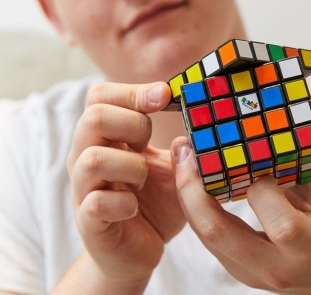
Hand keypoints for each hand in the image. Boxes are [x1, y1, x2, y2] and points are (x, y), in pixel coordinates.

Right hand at [67, 82, 185, 287]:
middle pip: (93, 117)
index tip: (164, 97)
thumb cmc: (154, 201)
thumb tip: (195, 116)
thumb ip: (180, 144)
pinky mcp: (88, 221)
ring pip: (93, 159)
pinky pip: (97, 202)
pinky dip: (125, 202)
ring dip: (131, 166)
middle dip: (134, 125)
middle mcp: (86, 157)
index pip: (99, 96)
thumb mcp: (171, 166)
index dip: (131, 91)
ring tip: (143, 180)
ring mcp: (83, 189)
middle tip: (149, 144)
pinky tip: (134, 208)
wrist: (138, 250)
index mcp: (105, 137)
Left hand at [171, 100, 310, 293]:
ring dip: (187, 191)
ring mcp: (248, 272)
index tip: (253, 155)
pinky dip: (195, 203)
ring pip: (203, 232)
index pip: (279, 222)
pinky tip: (193, 177)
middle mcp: (273, 266)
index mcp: (307, 247)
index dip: (261, 185)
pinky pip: (205, 234)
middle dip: (192, 186)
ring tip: (183, 155)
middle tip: (186, 148)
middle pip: (218, 230)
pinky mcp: (233, 268)